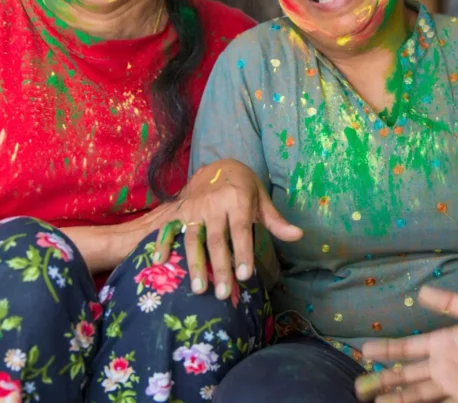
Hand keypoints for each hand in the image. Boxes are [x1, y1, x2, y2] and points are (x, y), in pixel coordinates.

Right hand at [153, 159, 301, 299]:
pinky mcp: (180, 210)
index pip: (240, 231)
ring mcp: (194, 207)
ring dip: (195, 264)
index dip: (243, 253)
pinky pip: (170, 227)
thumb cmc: (244, 186)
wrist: (219, 163)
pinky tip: (160, 261)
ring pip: (193, 238)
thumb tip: (297, 235)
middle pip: (216, 240)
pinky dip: (163, 243)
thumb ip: (276, 221)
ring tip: (198, 288)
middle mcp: (213, 204)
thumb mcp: (261, 199)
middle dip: (219, 268)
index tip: (245, 276)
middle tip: (222, 294)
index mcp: (237, 200)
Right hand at [354, 286, 457, 402]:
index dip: (386, 350)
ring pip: (417, 394)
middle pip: (406, 375)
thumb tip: (421, 292)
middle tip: (360, 386)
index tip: (365, 350)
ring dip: (397, 399)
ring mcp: (452, 385)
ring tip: (375, 402)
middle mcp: (441, 366)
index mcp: (441, 344)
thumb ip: (451, 302)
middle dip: (383, 380)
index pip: (407, 348)